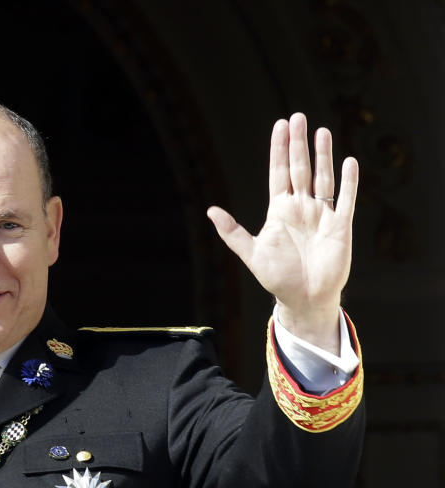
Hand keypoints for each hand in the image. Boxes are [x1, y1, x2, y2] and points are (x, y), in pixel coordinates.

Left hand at [207, 113, 358, 352]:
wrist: (303, 299)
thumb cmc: (277, 277)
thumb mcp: (251, 253)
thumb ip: (232, 232)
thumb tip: (210, 211)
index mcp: (279, 210)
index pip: (278, 173)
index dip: (278, 149)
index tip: (280, 126)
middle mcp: (301, 207)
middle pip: (299, 168)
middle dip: (298, 143)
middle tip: (298, 117)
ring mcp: (321, 214)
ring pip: (322, 178)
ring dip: (322, 155)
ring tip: (321, 131)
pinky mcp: (340, 226)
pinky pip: (345, 199)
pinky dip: (348, 182)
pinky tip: (349, 162)